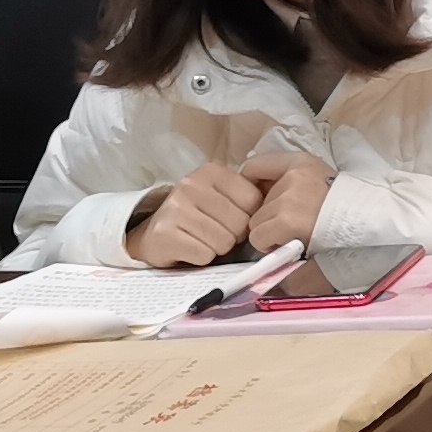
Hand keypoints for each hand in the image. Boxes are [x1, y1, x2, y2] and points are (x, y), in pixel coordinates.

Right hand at [126, 161, 260, 266]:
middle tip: (216, 233)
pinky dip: (202, 258)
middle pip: (240, 223)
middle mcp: (191, 185)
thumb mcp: (221, 197)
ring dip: (217, 248)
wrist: (154, 235)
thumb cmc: (197, 217)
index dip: (248, 217)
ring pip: (224, 241)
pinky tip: (191, 250)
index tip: (232, 219)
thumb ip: (247, 198)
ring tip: (202, 240)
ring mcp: (175, 208)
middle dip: (233, 235)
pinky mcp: (164, 234)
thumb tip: (276, 212)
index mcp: (211, 172)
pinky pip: (204, 255)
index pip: (253, 200)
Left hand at [238, 151, 333, 252]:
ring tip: (294, 235)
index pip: (255, 166)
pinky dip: (269, 244)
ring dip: (269, 232)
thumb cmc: (341, 208)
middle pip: (255, 201)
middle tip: (292, 224)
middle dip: (268, 215)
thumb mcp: (317, 181)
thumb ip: (288, 180)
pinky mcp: (287, 221)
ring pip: (256, 222)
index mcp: (301, 162)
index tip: (260, 201)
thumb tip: (254, 191)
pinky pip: (259, 237)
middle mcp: (293, 175)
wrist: (367, 225)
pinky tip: (290, 244)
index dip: (251, 187)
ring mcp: (289, 198)